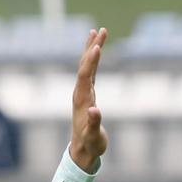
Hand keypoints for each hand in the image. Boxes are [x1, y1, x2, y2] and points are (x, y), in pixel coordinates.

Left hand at [67, 27, 107, 172]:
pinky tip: (96, 52)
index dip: (92, 61)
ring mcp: (83, 92)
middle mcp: (80, 92)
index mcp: (82, 99)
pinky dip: (93, 60)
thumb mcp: (94, 136)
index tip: (98, 46)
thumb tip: (96, 110)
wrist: (83, 151)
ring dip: (92, 49)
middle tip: (101, 30)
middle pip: (85, 65)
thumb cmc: (90, 144)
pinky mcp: (88, 95)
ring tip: (97, 32)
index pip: (85, 75)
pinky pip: (90, 72)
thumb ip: (94, 123)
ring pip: (86, 66)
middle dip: (92, 47)